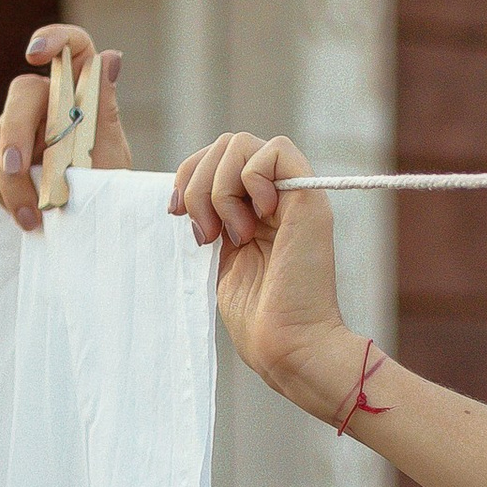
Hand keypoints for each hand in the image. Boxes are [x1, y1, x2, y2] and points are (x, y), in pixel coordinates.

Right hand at [0, 24, 130, 232]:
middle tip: (16, 169)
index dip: (53, 38)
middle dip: (15, 133)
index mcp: (82, 89)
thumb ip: (104, 108)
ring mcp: (17, 122)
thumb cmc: (103, 184)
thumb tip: (111, 58)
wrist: (87, 221)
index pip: (72, 46)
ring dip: (10, 180)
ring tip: (33, 218)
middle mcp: (47, 98)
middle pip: (21, 95)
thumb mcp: (110, 152)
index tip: (34, 54)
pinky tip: (21, 213)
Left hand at [172, 131, 354, 410]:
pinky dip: (251, 178)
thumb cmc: (255, 315)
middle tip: (206, 233)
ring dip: (220, 187)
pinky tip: (256, 219)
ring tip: (232, 233)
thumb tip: (180, 194)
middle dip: (198, 182)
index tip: (177, 214)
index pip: (215, 156)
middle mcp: (275, 195)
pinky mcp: (309, 199)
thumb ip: (208, 219)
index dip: (187, 174)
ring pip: (243, 143)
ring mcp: (293, 195)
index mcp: (252, 207)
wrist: (285, 344)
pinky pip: (276, 151)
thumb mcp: (217, 256)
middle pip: (226, 143)